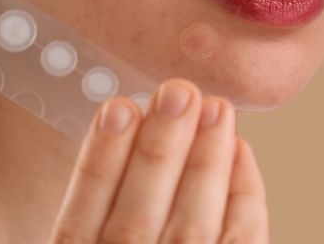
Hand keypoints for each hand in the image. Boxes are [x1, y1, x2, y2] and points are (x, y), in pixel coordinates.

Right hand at [49, 78, 268, 242]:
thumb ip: (92, 221)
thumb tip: (120, 122)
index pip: (78, 227)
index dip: (98, 165)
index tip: (118, 108)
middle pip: (137, 224)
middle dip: (159, 153)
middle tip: (178, 93)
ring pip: (189, 234)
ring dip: (204, 167)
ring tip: (214, 109)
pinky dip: (245, 200)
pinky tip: (240, 153)